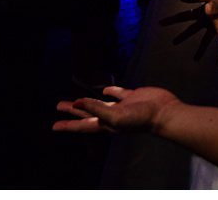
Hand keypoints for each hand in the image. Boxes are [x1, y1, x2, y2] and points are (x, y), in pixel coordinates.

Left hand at [54, 85, 179, 134]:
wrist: (163, 113)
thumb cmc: (141, 119)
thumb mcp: (115, 117)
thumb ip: (95, 108)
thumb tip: (76, 103)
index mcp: (106, 124)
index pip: (82, 125)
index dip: (68, 125)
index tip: (54, 125)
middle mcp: (111, 116)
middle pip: (87, 114)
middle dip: (73, 112)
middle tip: (59, 107)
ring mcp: (121, 106)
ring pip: (99, 103)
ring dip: (88, 101)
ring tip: (78, 99)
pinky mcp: (131, 96)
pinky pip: (116, 94)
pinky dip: (109, 92)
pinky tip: (105, 90)